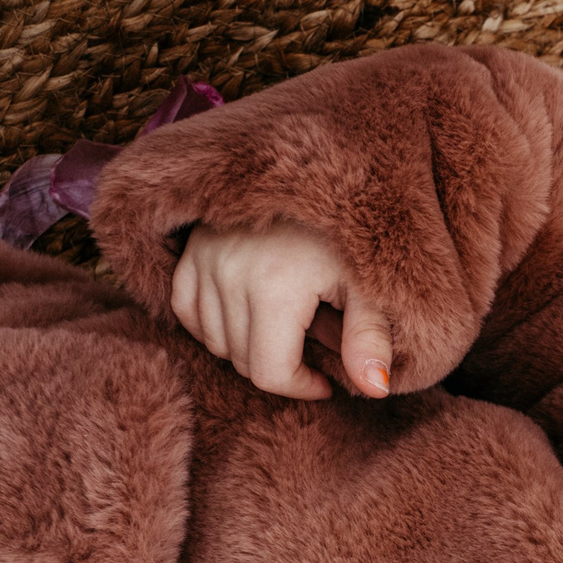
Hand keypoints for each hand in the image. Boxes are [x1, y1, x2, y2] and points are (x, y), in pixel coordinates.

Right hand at [169, 220, 393, 400]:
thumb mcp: (371, 287)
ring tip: (289, 325)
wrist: (317, 172)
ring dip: (249, 347)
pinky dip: (211, 324)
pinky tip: (247, 320)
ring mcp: (204, 258)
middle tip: (314, 342)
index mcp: (274, 287)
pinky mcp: (191, 247)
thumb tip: (376, 390)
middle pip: (242, 360)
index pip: (269, 373)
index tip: (326, 379)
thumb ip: (371, 340)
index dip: (300, 387)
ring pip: (214, 340)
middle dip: (282, 366)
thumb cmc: (350, 235)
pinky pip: (186, 308)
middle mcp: (229, 273)